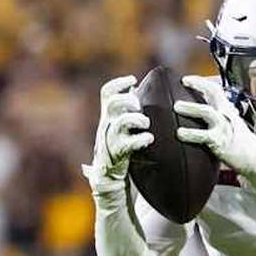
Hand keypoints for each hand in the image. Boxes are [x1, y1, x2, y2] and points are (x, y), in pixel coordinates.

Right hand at [86, 75, 152, 189]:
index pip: (107, 93)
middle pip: (113, 103)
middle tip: (139, 105)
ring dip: (136, 119)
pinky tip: (149, 139)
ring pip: (120, 122)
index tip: (133, 80)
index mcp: (108, 116)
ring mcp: (111, 139)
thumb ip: (125, 110)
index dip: (118, 83)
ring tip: (146, 123)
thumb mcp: (118, 126)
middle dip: (128, 100)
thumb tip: (136, 88)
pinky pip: (128, 144)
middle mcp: (107, 124)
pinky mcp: (118, 153)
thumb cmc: (119, 147)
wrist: (108, 176)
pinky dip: (141, 139)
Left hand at [174, 75, 255, 175]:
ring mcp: (223, 127)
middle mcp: (226, 114)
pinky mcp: (219, 141)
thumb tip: (200, 110)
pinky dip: (190, 133)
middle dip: (198, 85)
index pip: (215, 89)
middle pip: (213, 93)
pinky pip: (202, 135)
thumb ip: (218, 116)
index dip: (201, 82)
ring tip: (177, 106)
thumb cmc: (243, 143)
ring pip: (206, 111)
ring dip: (191, 108)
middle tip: (183, 82)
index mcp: (228, 110)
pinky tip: (180, 133)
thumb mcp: (232, 124)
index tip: (187, 79)